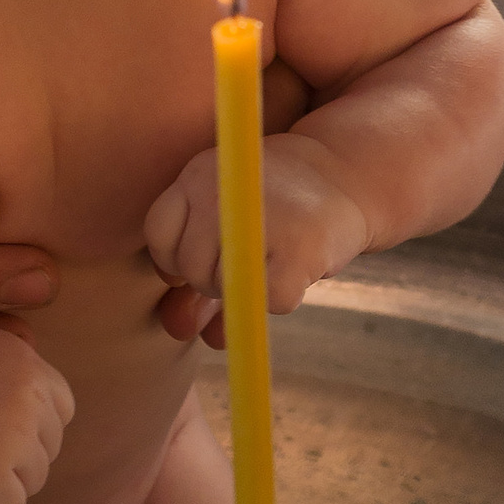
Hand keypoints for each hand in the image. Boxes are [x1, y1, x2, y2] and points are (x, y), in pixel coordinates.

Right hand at [0, 319, 74, 503]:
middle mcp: (32, 399)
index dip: (32, 423)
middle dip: (18, 453)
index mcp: (31, 364)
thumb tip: (35, 414)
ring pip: (35, 480)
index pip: (62, 409)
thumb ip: (13, 371)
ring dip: (3, 480)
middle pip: (50, 447)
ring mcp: (14, 438)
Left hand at [146, 134, 369, 347]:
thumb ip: (193, 272)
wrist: (344, 173)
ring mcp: (258, 218)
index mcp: (197, 175)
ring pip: (222, 285)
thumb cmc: (276, 202)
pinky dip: (283, 297)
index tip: (204, 257)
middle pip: (189, 265)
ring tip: (273, 258)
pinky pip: (269, 302)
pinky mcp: (297, 249)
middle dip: (212, 279)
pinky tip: (298, 266)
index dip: (176, 259)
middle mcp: (221, 189)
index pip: (159, 233)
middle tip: (247, 260)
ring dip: (246, 290)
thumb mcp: (227, 218)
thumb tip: (178, 329)